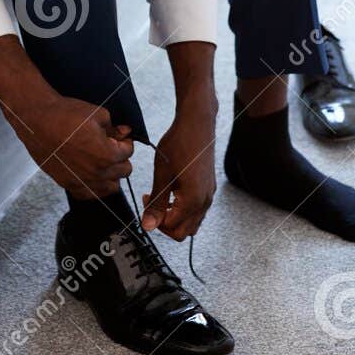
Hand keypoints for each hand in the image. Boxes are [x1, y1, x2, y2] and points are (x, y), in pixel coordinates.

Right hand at [0, 35, 133, 197]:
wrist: (37, 120)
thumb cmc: (65, 114)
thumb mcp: (98, 114)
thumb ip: (115, 128)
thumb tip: (125, 132)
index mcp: (106, 155)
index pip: (129, 152)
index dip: (124, 140)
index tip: (118, 135)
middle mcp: (95, 173)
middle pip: (123, 171)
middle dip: (120, 157)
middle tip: (110, 145)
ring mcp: (81, 181)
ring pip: (110, 187)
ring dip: (111, 174)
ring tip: (102, 159)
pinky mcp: (67, 184)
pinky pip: (90, 194)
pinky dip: (95, 186)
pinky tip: (91, 172)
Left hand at [143, 105, 215, 240]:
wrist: (197, 123)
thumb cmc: (179, 144)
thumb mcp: (162, 175)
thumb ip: (156, 203)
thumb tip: (148, 226)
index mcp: (194, 200)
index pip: (172, 229)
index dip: (155, 221)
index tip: (146, 201)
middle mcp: (205, 201)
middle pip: (184, 232)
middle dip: (165, 223)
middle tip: (152, 203)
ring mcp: (209, 194)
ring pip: (191, 222)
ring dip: (174, 217)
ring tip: (161, 197)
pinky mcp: (209, 188)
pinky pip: (197, 210)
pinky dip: (183, 209)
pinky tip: (172, 192)